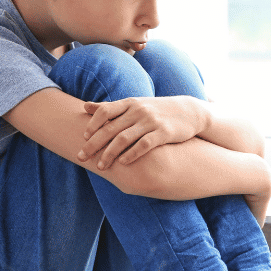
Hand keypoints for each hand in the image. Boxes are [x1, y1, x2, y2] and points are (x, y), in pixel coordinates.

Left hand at [78, 96, 210, 168]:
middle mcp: (138, 111)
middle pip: (110, 128)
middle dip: (93, 144)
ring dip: (109, 154)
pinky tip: (123, 163)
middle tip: (81, 157)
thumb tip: (85, 107)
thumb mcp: (134, 105)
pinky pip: (143, 145)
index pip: (105, 111)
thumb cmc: (157, 110)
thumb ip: (110, 107)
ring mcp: (151, 122)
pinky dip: (131, 154)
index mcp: (130, 104)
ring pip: (124, 139)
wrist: (189, 112)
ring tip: (100, 166)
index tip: (83, 138)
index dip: (92, 125)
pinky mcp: (163, 132)